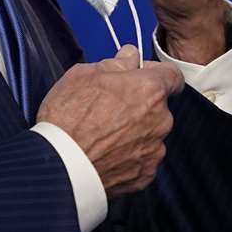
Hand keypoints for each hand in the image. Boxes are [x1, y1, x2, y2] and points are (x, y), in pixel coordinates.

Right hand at [36, 46, 184, 195]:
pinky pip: (143, 159)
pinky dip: (129, 157)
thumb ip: (115, 63)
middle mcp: (160, 120)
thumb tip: (130, 56)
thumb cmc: (68, 118)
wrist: (59, 166)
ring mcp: (155, 150)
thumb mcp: (84, 75)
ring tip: (104, 136)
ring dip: (136, 132)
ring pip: (151, 134)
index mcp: (150, 90)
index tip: (140, 77)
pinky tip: (107, 155)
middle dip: (140, 105)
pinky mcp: (145, 175)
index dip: (155, 73)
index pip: (172, 75)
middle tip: (111, 109)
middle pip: (159, 107)